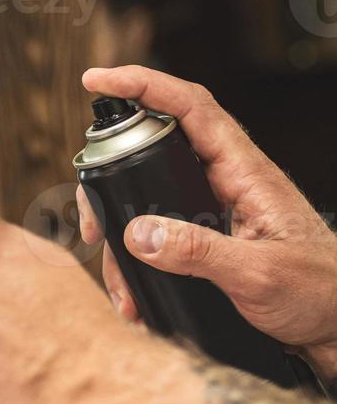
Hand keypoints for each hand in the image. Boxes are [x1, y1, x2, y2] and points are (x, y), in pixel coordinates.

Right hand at [77, 66, 336, 376]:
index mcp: (245, 172)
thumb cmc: (317, 292)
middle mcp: (225, 183)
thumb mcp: (259, 275)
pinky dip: (137, 266)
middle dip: (109, 187)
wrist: (335, 323)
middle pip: (151, 155)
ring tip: (120, 289)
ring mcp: (213, 210)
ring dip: (122, 245)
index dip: (144, 85)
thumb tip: (138, 233)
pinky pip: (156, 238)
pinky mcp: (206, 238)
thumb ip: (199, 252)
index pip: (190, 108)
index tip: (99, 80)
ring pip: (146, 205)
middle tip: (90, 228)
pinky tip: (136, 297)